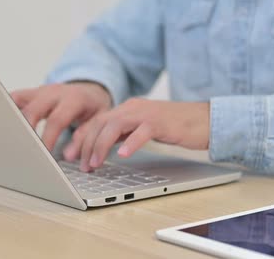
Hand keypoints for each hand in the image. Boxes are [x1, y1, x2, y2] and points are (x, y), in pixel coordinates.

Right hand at [11, 82, 111, 149]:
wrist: (89, 90)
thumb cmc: (92, 108)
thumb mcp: (98, 121)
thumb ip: (84, 136)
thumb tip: (69, 156)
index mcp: (73, 99)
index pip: (57, 119)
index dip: (48, 138)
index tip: (42, 154)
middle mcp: (54, 92)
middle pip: (33, 109)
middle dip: (25, 130)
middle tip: (22, 149)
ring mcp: (40, 91)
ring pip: (18, 100)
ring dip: (12, 119)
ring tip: (7, 138)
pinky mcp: (30, 93)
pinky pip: (13, 98)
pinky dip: (6, 110)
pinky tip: (2, 126)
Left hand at [64, 98, 209, 171]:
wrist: (205, 119)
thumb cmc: (173, 126)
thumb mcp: (141, 129)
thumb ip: (122, 134)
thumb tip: (100, 148)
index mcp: (126, 109)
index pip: (95, 121)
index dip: (80, 138)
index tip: (69, 155)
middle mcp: (132, 108)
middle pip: (100, 123)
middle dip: (86, 144)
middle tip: (79, 164)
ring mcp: (146, 114)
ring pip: (115, 126)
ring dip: (101, 145)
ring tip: (95, 163)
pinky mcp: (161, 122)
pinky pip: (142, 132)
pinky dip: (131, 143)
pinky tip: (123, 155)